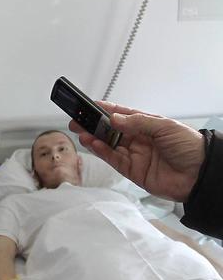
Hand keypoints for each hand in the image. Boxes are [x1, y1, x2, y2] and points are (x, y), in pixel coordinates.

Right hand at [69, 102, 204, 201]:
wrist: (202, 174)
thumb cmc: (189, 146)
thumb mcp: (163, 126)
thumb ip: (136, 123)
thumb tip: (113, 119)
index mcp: (145, 124)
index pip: (119, 114)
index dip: (103, 110)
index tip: (87, 105)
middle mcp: (138, 139)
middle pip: (109, 130)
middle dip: (92, 124)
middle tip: (77, 119)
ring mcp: (135, 155)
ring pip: (108, 144)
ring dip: (94, 138)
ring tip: (81, 131)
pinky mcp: (134, 171)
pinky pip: (113, 160)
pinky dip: (102, 151)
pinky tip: (94, 144)